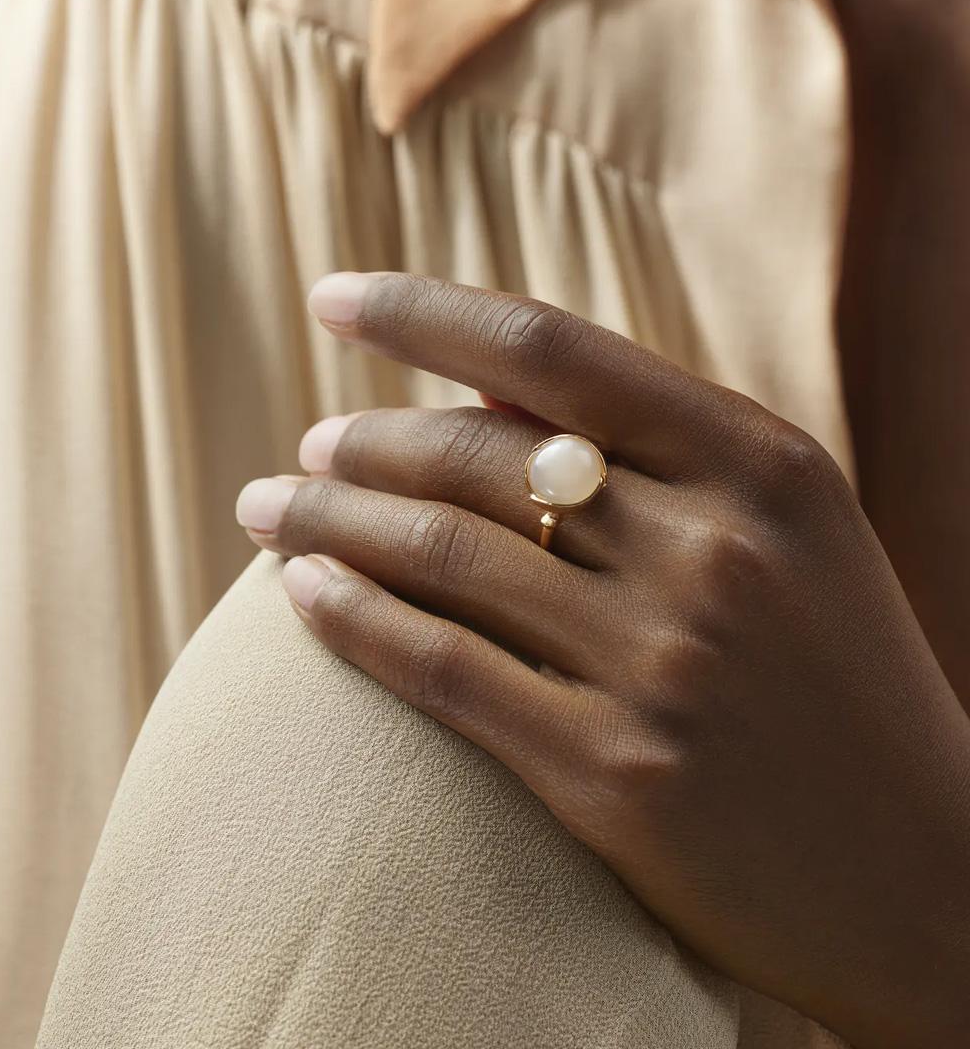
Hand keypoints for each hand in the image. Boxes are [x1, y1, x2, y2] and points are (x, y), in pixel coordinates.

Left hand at [236, 271, 969, 1047]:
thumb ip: (654, 453)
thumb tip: (478, 398)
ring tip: (269, 506)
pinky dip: (349, 619)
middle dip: (362, 440)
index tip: (335, 297)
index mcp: (761, 464)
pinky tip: (296, 593)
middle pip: (476, 455)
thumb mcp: (786, 532)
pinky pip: (440, 670)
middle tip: (308, 444)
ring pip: (440, 554)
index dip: (423, 311)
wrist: (927, 876)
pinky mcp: (614, 774)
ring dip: (327, 520)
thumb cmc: (840, 679)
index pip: (552, 350)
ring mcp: (662, 666)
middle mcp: (713, 550)